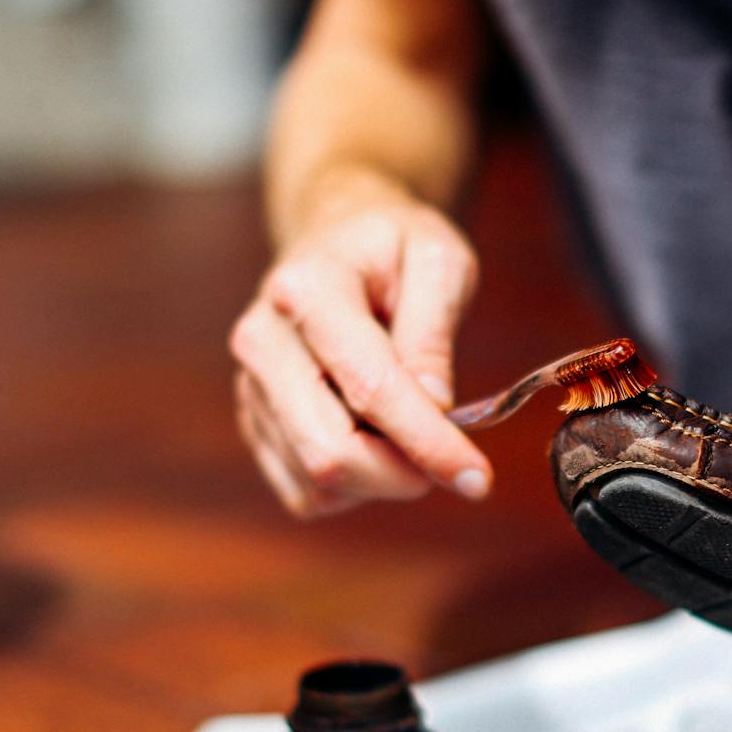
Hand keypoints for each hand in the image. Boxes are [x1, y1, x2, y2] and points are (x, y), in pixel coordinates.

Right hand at [231, 167, 490, 517]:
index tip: (478, 478)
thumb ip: (433, 331)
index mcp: (307, 290)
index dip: (427, 442)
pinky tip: (378, 443)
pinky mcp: (256, 423)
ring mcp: (253, 387)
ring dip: (381, 479)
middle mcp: (264, 341)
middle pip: (328, 450)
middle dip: (402, 473)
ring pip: (318, 480)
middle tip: (452, 459)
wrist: (337, 240)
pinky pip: (306, 492)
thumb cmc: (393, 247)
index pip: (369, 388)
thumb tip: (433, 404)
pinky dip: (354, 487)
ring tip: (412, 431)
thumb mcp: (438, 260)